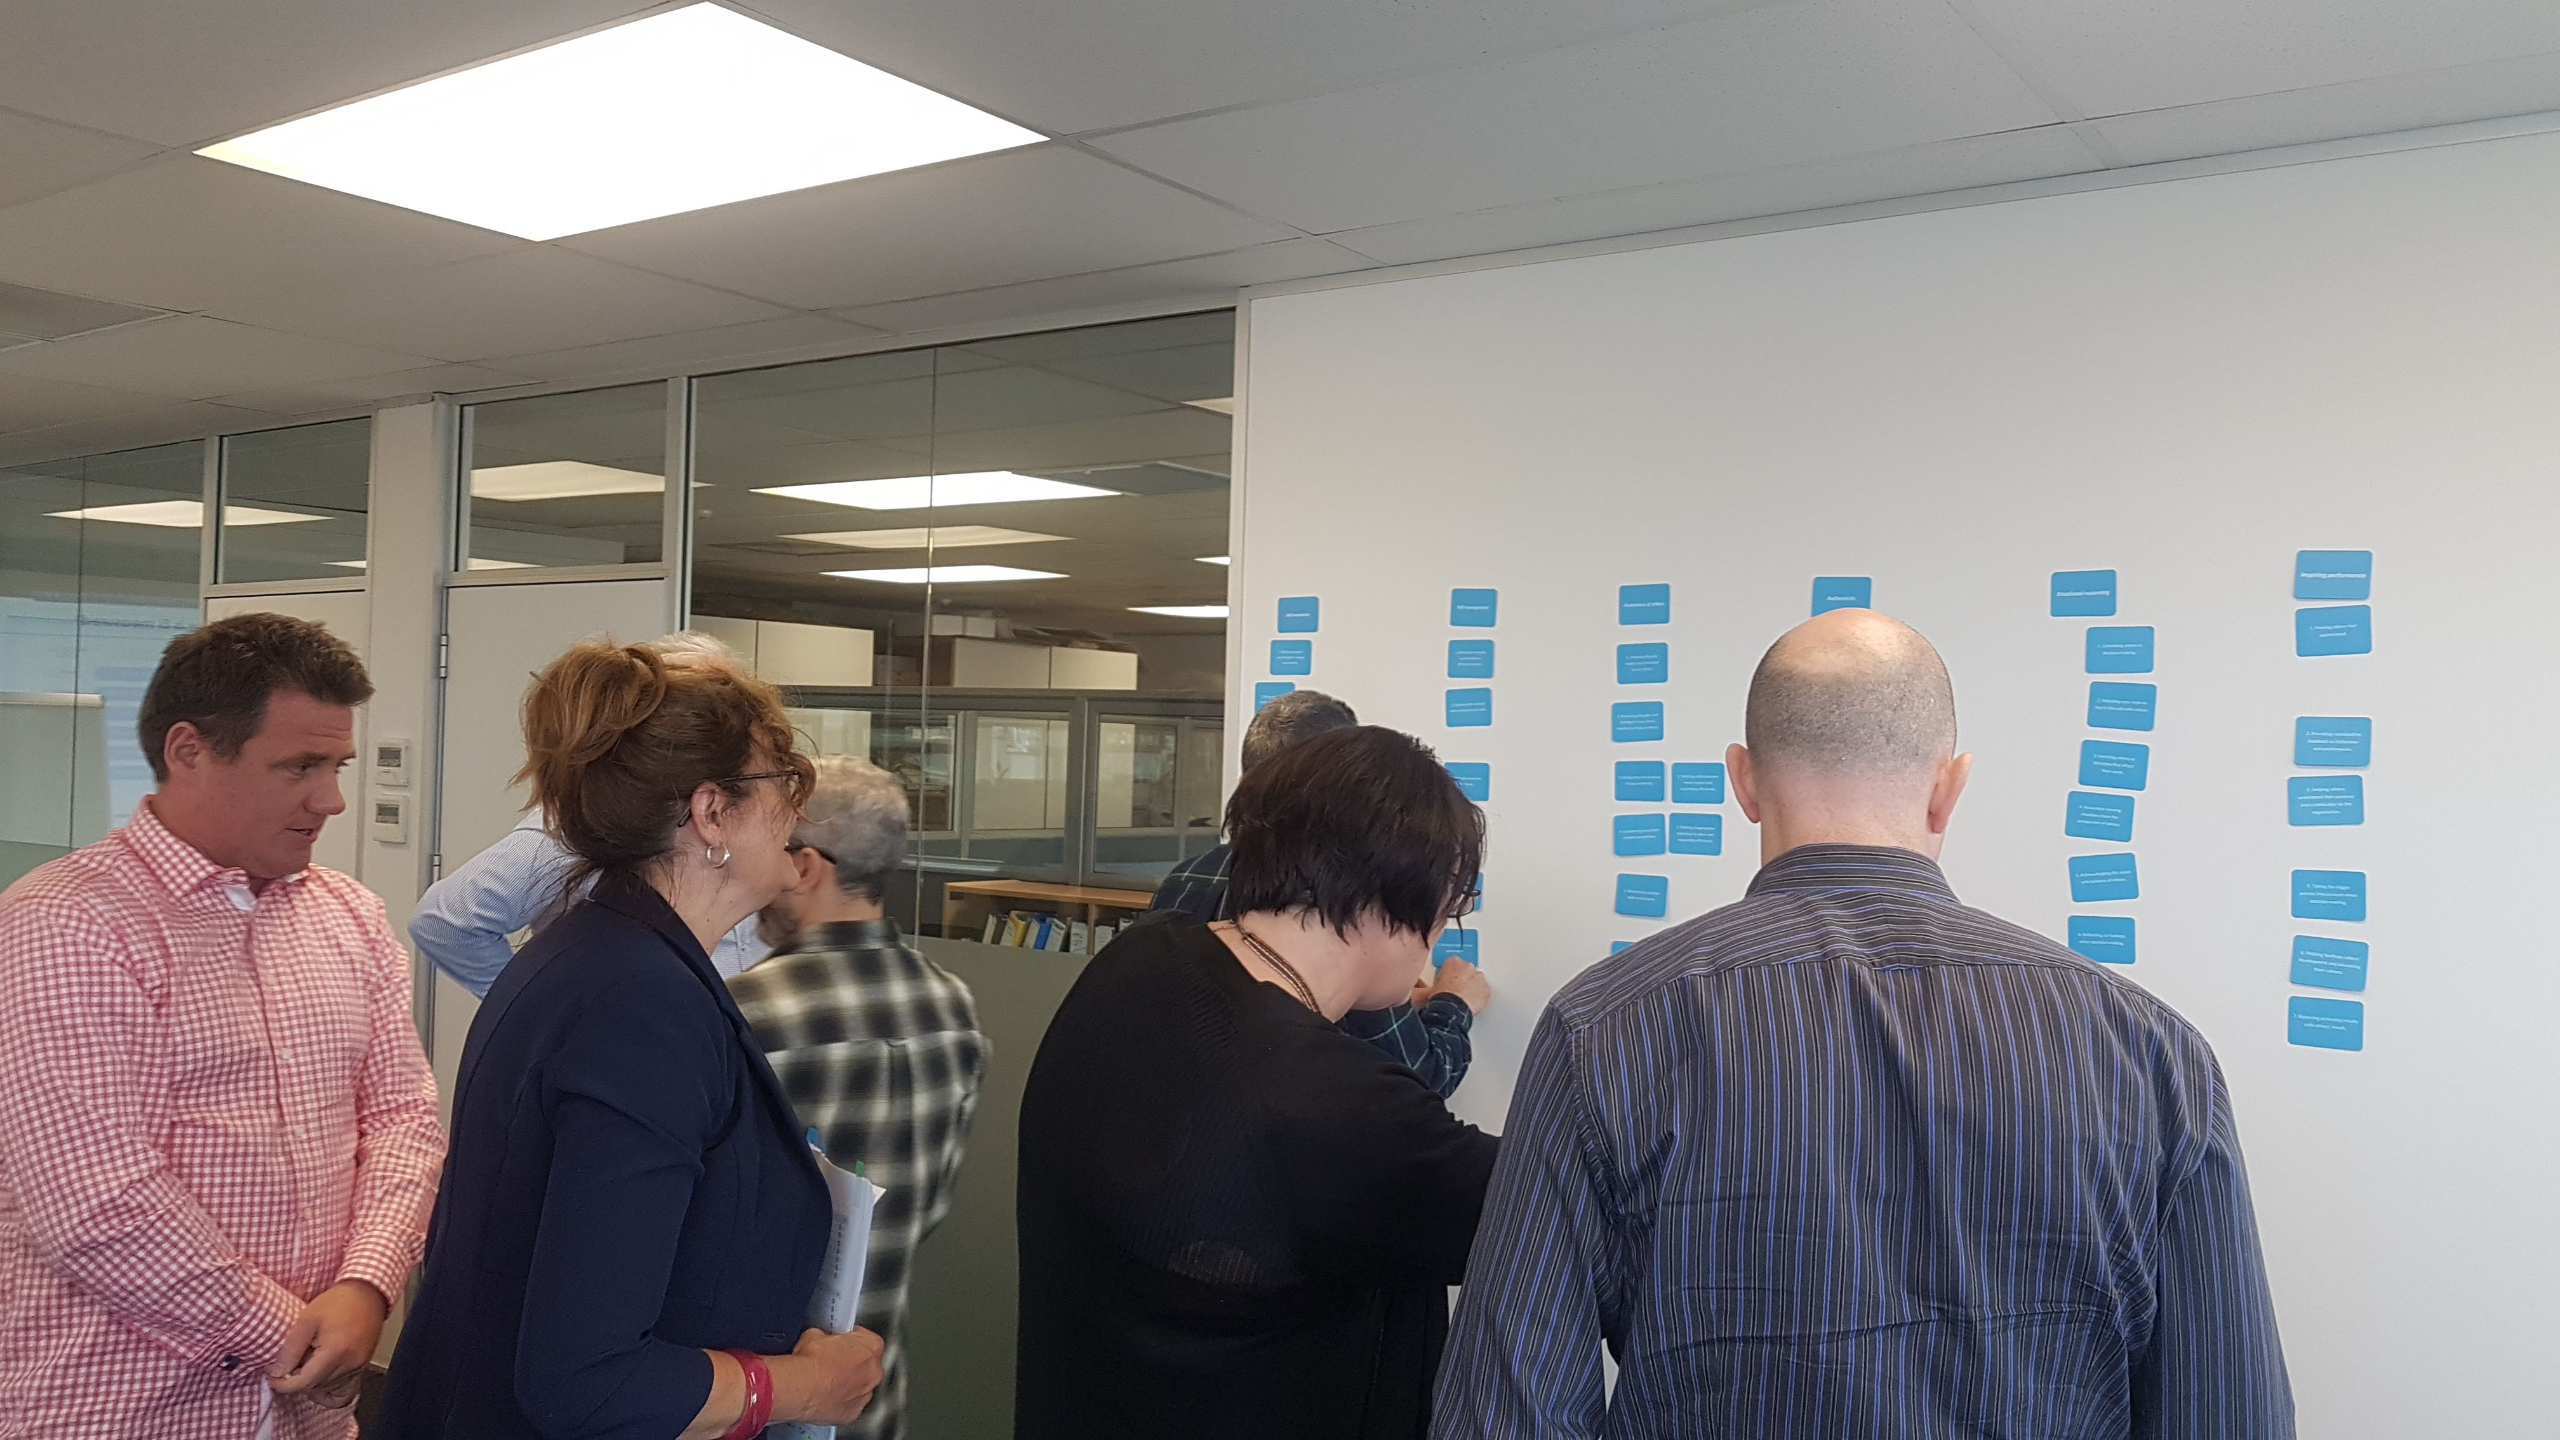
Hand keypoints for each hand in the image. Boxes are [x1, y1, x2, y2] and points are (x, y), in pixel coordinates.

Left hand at [270, 1281, 386, 1394]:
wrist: (367, 1292)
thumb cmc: (338, 1302)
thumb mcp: (307, 1320)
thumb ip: (291, 1349)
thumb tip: (277, 1373)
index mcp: (335, 1352)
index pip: (303, 1384)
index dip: (282, 1384)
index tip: (273, 1375)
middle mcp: (349, 1364)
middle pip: (314, 1388)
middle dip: (296, 1379)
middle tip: (290, 1362)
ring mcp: (358, 1367)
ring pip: (326, 1389)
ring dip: (311, 1382)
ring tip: (308, 1361)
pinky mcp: (362, 1366)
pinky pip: (345, 1393)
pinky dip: (329, 1391)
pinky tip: (320, 1377)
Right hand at [774, 1327, 884, 1424]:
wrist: (800, 1387)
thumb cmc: (811, 1361)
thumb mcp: (816, 1334)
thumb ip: (828, 1337)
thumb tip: (822, 1340)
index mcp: (872, 1346)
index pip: (866, 1339)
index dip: (850, 1340)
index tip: (840, 1343)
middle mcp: (874, 1371)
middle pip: (867, 1365)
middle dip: (851, 1364)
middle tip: (831, 1363)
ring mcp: (865, 1395)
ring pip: (860, 1388)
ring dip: (847, 1385)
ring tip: (826, 1382)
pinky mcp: (853, 1414)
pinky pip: (849, 1406)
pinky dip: (839, 1403)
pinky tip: (824, 1398)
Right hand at [1426, 957, 1489, 1014]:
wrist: (1451, 1009)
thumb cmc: (1440, 997)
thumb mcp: (1425, 989)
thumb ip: (1421, 985)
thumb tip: (1414, 989)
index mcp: (1453, 961)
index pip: (1453, 964)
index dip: (1449, 974)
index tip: (1447, 982)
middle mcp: (1468, 966)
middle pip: (1466, 970)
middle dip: (1462, 979)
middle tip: (1454, 990)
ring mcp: (1479, 978)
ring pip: (1477, 980)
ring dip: (1471, 987)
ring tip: (1463, 998)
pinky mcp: (1486, 990)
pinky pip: (1484, 992)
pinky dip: (1479, 996)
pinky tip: (1471, 1003)